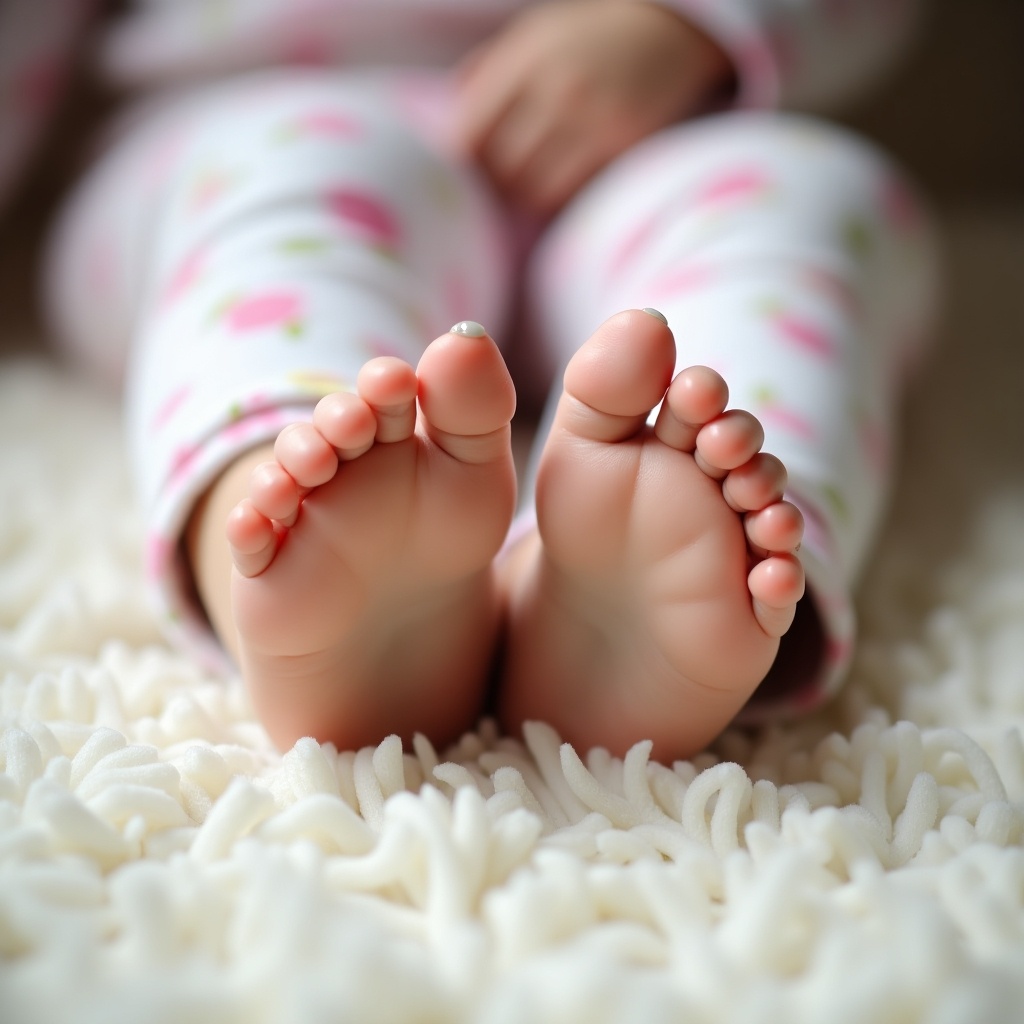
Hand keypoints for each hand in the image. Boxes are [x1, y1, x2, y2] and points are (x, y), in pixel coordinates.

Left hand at [453, 1, 732, 214]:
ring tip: (528, 185)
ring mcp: (597, 120)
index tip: (463, 170)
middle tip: (496, 185)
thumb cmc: (591, 35)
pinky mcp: (627, 146)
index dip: (460, 162)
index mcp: (528, 56)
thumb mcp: (534, 34)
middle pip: (500, 169)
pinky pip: (576, 193)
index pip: (470, 132)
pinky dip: (561, 196)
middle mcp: (560, 88)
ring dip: (525, 196)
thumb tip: (448, 125)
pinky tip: (562, 182)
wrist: (673, 29)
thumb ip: (488, 73)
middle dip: (493, 183)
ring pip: (535, 191)